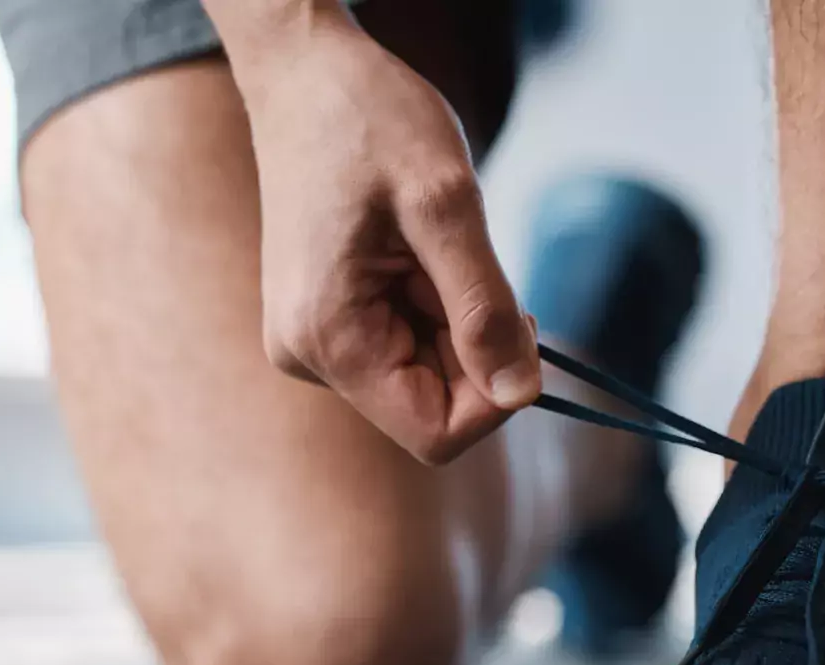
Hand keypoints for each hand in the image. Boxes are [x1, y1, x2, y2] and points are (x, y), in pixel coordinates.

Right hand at [237, 14, 538, 463]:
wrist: (304, 70)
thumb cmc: (368, 117)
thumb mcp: (446, 204)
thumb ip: (484, 308)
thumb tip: (520, 397)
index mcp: (329, 339)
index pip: (437, 435)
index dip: (495, 397)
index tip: (515, 319)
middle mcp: (309, 356)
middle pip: (434, 407)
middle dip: (475, 346)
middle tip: (468, 260)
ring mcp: (314, 342)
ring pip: (426, 375)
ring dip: (455, 319)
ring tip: (429, 243)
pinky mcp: (327, 322)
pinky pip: (406, 345)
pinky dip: (434, 305)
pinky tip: (414, 248)